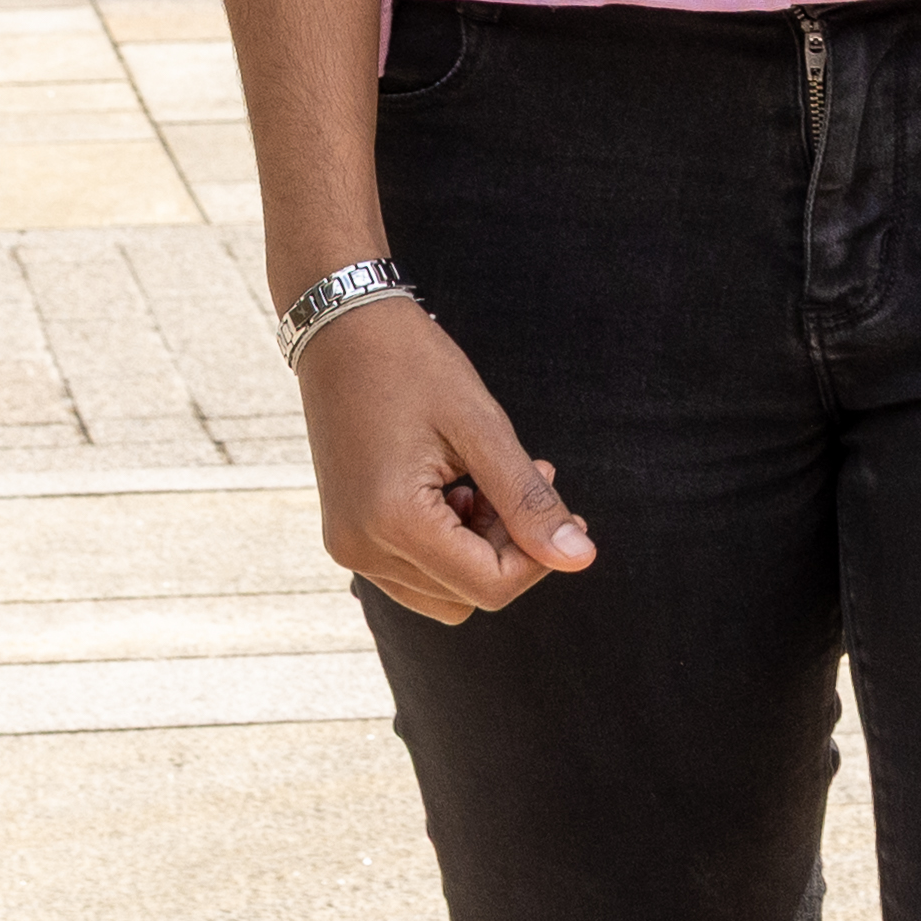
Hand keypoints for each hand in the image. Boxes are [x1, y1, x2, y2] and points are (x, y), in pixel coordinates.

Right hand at [294, 297, 594, 622]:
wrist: (340, 325)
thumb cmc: (410, 363)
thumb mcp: (480, 426)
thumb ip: (528, 500)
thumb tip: (580, 559)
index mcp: (391, 521)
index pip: (488, 586)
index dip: (537, 558)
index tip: (561, 505)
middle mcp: (360, 548)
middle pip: (466, 596)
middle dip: (508, 550)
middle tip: (526, 480)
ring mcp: (348, 546)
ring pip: (442, 592)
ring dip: (478, 550)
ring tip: (486, 482)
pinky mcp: (346, 534)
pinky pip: (413, 571)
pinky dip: (447, 544)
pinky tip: (456, 488)